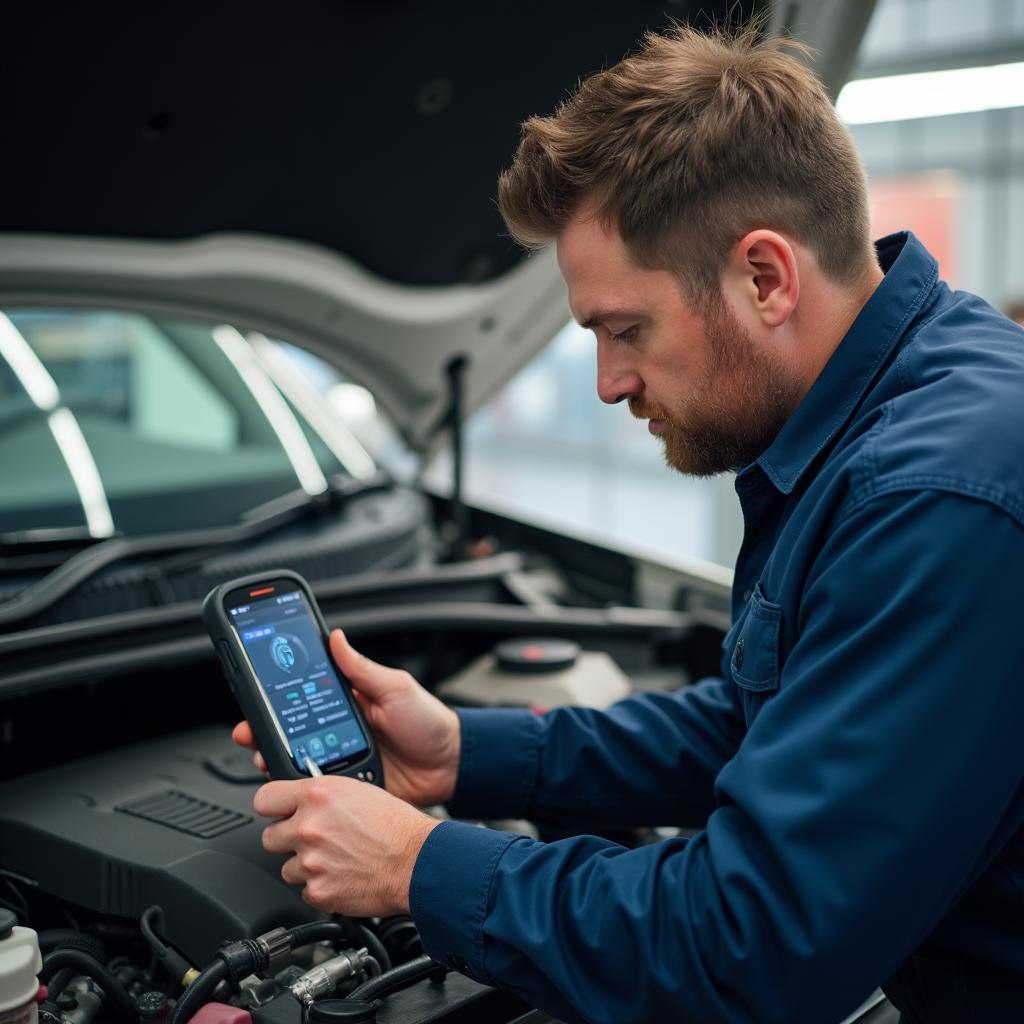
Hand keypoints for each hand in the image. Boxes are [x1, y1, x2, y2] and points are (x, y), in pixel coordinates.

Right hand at [232, 629, 461, 806]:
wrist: (451, 764)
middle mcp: (337, 731)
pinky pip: (320, 790)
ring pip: (298, 763)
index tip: (253, 697)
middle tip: (250, 734)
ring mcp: (341, 760)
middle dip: (264, 733)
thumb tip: (336, 637)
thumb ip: (362, 668)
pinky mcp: (349, 788)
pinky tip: (297, 787)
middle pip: (290, 733)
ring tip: (267, 759)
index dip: (275, 699)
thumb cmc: (428, 721)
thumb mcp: (395, 687)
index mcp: (347, 703)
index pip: (302, 698)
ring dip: (278, 762)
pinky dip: (304, 789)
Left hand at [255, 775, 440, 915]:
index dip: (272, 806)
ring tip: (335, 859)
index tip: (277, 812)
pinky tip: (342, 876)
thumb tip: (301, 802)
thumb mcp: (357, 790)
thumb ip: (322, 795)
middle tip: (312, 839)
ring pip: (286, 867)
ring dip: (305, 865)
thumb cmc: (395, 825)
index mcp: (317, 795)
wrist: (417, 861)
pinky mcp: (318, 891)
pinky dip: (320, 887)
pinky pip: (305, 890)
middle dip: (287, 840)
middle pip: (268, 837)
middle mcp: (309, 826)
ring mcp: (311, 861)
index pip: (264, 799)